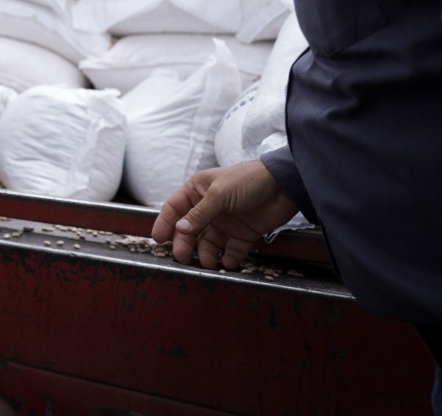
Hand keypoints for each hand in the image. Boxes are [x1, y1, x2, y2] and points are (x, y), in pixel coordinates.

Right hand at [151, 160, 299, 269]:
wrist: (284, 187)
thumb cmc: (248, 180)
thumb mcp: (220, 194)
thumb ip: (200, 213)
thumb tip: (180, 229)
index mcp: (198, 191)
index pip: (175, 208)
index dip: (165, 223)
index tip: (159, 239)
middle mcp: (209, 208)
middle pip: (190, 229)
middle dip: (185, 244)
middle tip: (183, 258)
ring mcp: (225, 222)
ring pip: (209, 242)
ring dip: (206, 254)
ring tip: (208, 263)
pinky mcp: (243, 234)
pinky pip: (232, 249)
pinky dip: (229, 258)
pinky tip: (229, 261)